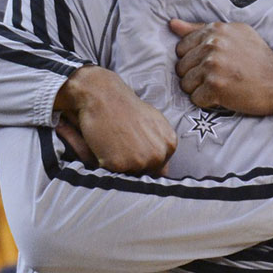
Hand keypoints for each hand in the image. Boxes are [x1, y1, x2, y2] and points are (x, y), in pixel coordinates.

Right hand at [55, 66, 176, 172]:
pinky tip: (103, 145)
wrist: (103, 95)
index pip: (160, 169)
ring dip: (119, 168)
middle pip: (145, 175)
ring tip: (112, 145)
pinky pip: (111, 174)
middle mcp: (159, 155)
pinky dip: (104, 164)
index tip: (133, 153)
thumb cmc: (126, 107)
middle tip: (120, 147)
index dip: (144, 164)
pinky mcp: (119, 164)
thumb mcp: (155, 124)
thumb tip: (164, 171)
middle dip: (133, 167)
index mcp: (169, 145)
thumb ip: (161, 144)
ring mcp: (140, 161)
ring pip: (128, 177)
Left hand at [169, 19, 272, 115]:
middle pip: (182, 67)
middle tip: (217, 78)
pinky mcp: (215, 87)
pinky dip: (207, 102)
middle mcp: (212, 45)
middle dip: (195, 76)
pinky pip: (195, 99)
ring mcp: (213, 66)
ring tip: (220, 87)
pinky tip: (223, 96)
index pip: (182, 47)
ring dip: (200, 90)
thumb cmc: (258, 58)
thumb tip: (171, 25)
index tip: (211, 65)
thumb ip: (200, 29)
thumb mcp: (234, 34)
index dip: (194, 60)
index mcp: (215, 30)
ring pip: (186, 84)